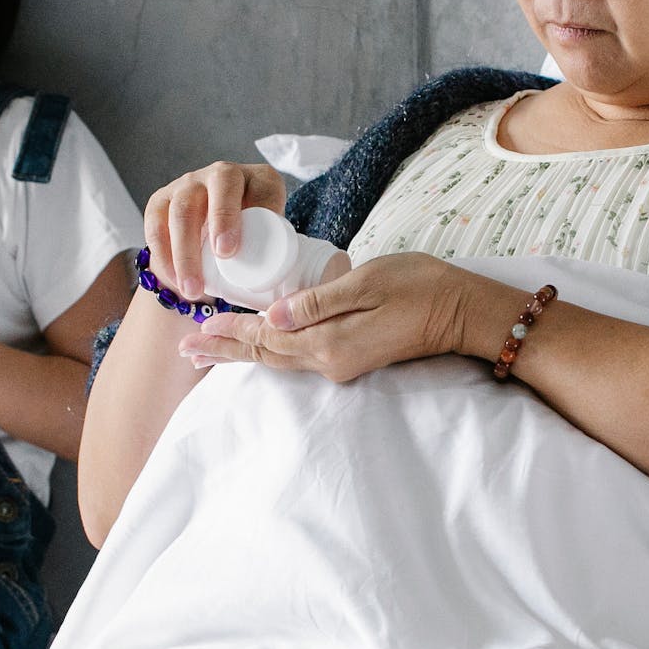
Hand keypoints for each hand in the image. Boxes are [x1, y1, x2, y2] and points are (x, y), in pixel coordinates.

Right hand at [144, 161, 285, 299]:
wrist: (209, 235)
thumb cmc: (248, 240)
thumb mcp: (269, 239)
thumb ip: (279, 251)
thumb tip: (277, 283)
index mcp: (258, 180)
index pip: (262, 186)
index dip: (260, 208)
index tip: (240, 246)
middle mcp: (222, 174)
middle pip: (220, 185)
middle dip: (221, 219)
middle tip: (223, 256)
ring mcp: (189, 185)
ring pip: (183, 210)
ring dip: (186, 252)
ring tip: (193, 289)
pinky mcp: (161, 201)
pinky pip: (157, 226)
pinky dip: (164, 257)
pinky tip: (175, 281)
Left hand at [176, 252, 478, 382]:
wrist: (464, 312)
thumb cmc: (420, 287)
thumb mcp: (366, 284)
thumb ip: (317, 302)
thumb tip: (270, 315)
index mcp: (328, 344)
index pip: (265, 338)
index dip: (229, 332)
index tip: (195, 329)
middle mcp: (330, 362)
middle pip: (265, 357)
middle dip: (225, 350)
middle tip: (185, 350)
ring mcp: (341, 365)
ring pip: (279, 360)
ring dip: (242, 354)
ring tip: (207, 354)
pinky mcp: (352, 359)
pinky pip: (298, 358)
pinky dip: (269, 351)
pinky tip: (257, 347)